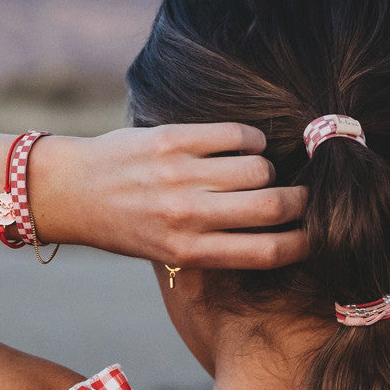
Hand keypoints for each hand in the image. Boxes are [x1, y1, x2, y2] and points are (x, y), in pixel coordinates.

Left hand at [36, 123, 307, 268]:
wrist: (72, 192)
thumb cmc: (129, 227)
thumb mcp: (172, 254)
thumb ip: (220, 246)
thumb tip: (283, 230)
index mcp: (190, 252)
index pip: (268, 252)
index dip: (305, 242)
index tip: (316, 234)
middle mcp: (187, 216)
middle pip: (274, 206)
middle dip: (299, 200)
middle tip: (302, 195)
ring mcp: (180, 175)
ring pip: (259, 166)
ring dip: (267, 167)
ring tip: (254, 169)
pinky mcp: (173, 139)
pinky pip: (238, 135)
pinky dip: (250, 138)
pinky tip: (241, 144)